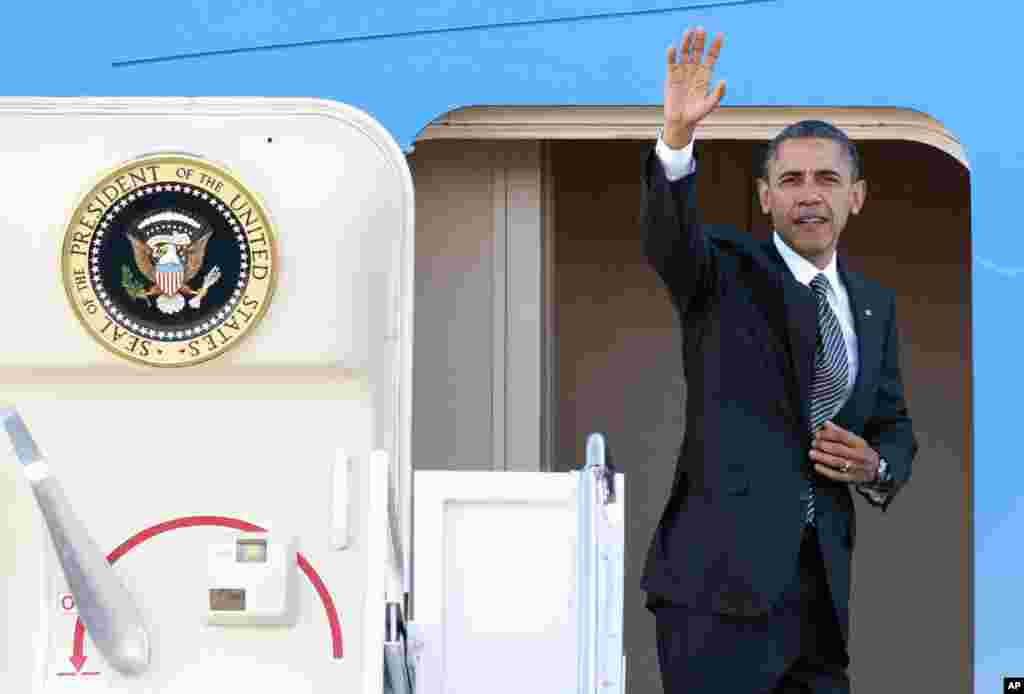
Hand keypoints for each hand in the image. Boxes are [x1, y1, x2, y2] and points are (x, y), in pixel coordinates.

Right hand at [663, 27, 725, 147]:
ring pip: (684, 53)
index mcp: (705, 75)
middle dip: (699, 40)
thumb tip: (723, 81)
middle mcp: (694, 71)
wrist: (680, 122)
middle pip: (697, 51)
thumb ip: (717, 94)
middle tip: (701, 29)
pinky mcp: (671, 77)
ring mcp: (682, 73)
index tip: (719, 35)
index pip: (711, 56)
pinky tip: (672, 47)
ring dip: (686, 43)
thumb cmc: (697, 114)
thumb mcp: (710, 105)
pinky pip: (671, 63)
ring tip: (687, 32)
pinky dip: (671, 55)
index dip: (715, 46)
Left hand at [810, 421, 879, 483]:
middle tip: (813, 443)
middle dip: (823, 445)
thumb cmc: (864, 454)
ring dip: (822, 457)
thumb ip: (841, 432)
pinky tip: (817, 466)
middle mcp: (859, 456)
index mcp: (861, 444)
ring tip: (812, 453)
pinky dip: (826, 471)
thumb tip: (826, 424)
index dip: (828, 434)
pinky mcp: (852, 478)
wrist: (877, 471)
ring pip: (837, 462)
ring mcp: (856, 468)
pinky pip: (837, 475)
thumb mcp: (857, 441)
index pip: (843, 437)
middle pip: (839, 449)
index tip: (818, 434)